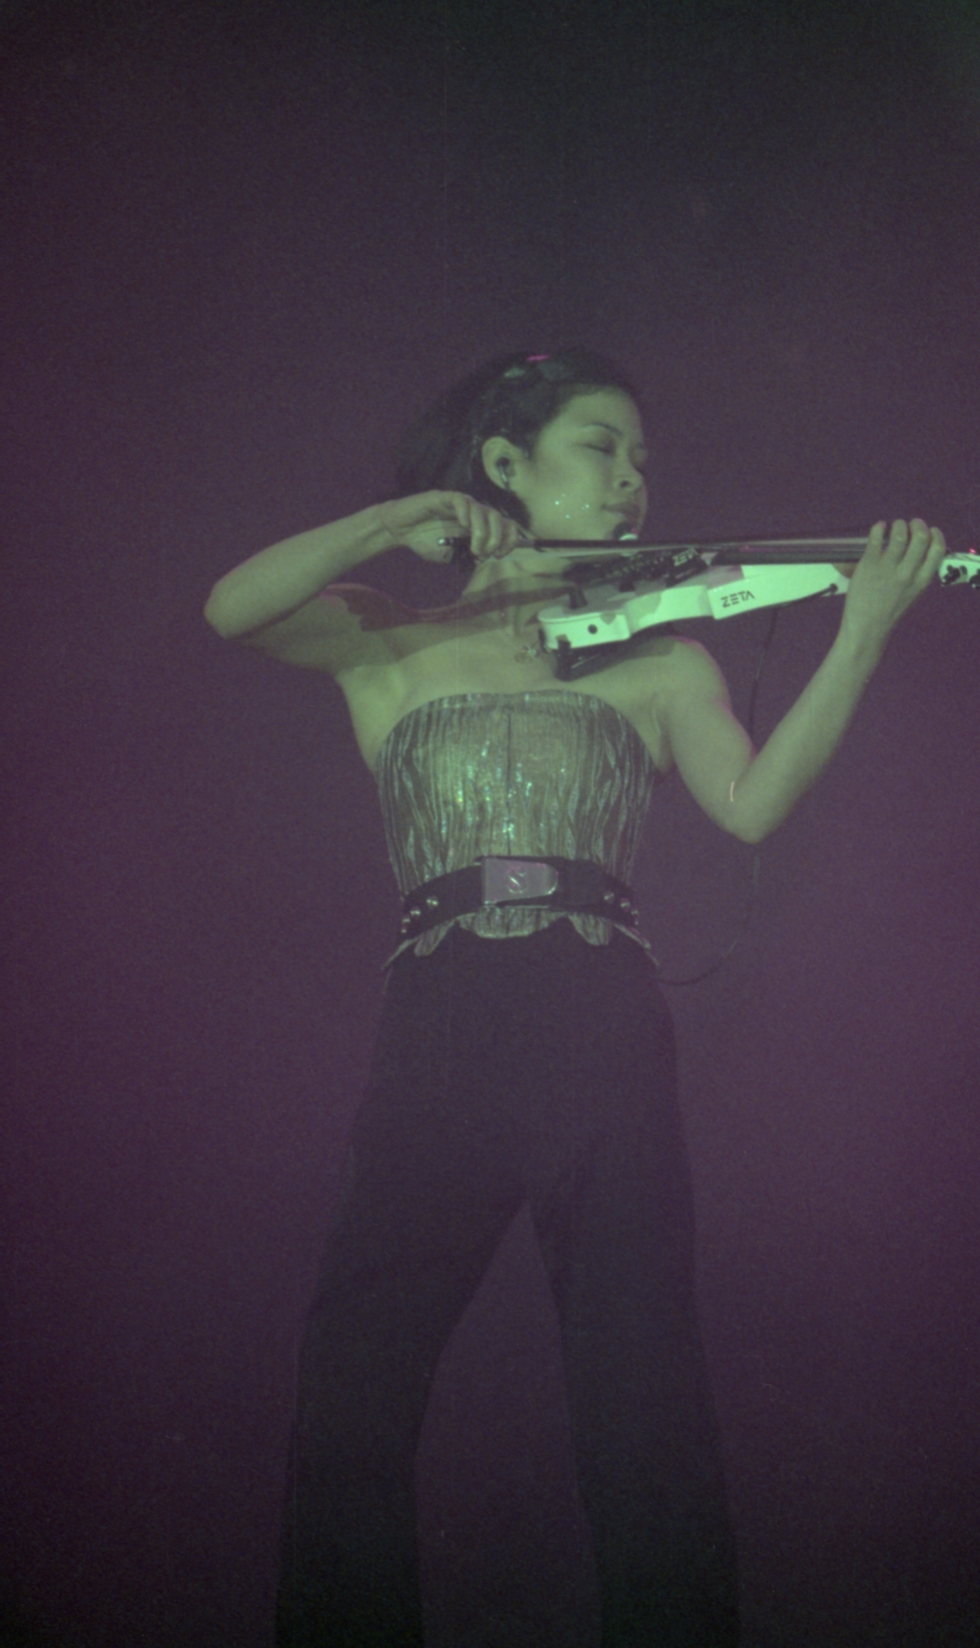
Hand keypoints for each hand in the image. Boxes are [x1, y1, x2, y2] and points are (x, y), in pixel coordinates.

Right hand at [374, 491, 532, 564]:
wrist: (400, 530)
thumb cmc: (425, 542)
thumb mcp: (450, 555)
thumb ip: (467, 556)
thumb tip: (485, 558)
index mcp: (478, 526)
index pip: (505, 526)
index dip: (509, 539)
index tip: (499, 555)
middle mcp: (472, 513)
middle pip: (498, 517)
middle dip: (496, 538)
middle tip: (483, 553)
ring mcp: (459, 505)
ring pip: (482, 510)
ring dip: (483, 532)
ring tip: (473, 548)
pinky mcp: (444, 498)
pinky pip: (462, 500)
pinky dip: (466, 512)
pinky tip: (462, 525)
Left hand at [841, 518, 945, 647]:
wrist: (867, 627)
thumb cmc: (889, 612)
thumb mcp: (913, 594)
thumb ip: (918, 574)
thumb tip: (919, 550)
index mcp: (922, 581)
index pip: (937, 550)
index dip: (936, 535)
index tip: (931, 530)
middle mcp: (907, 573)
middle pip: (921, 537)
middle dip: (918, 525)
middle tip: (912, 523)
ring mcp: (887, 568)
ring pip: (899, 535)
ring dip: (899, 524)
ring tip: (895, 525)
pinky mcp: (868, 565)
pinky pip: (876, 539)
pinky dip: (878, 528)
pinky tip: (879, 527)